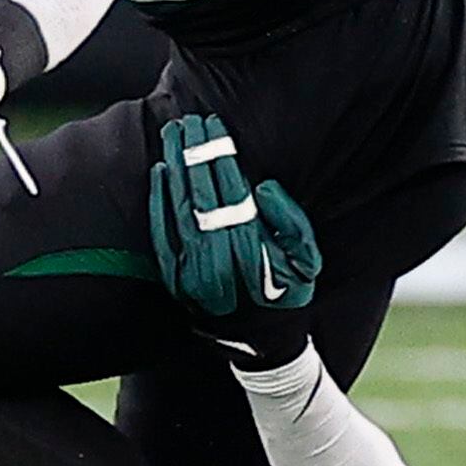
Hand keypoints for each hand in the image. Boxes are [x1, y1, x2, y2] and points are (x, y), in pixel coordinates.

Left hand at [148, 114, 321, 367]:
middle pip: (202, 195)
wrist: (259, 344)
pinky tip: (161, 172)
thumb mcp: (306, 263)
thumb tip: (261, 188)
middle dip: (195, 155)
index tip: (214, 127)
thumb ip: (290, 224)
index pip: (231, 193)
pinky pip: (163, 233)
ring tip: (175, 136)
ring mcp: (191, 272)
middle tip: (190, 122)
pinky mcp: (175, 279)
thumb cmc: (287, 294)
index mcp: (250, 254)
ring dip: (176, 168)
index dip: (221, 157)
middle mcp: (217, 262)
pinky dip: (160, 201)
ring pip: (179, 208)